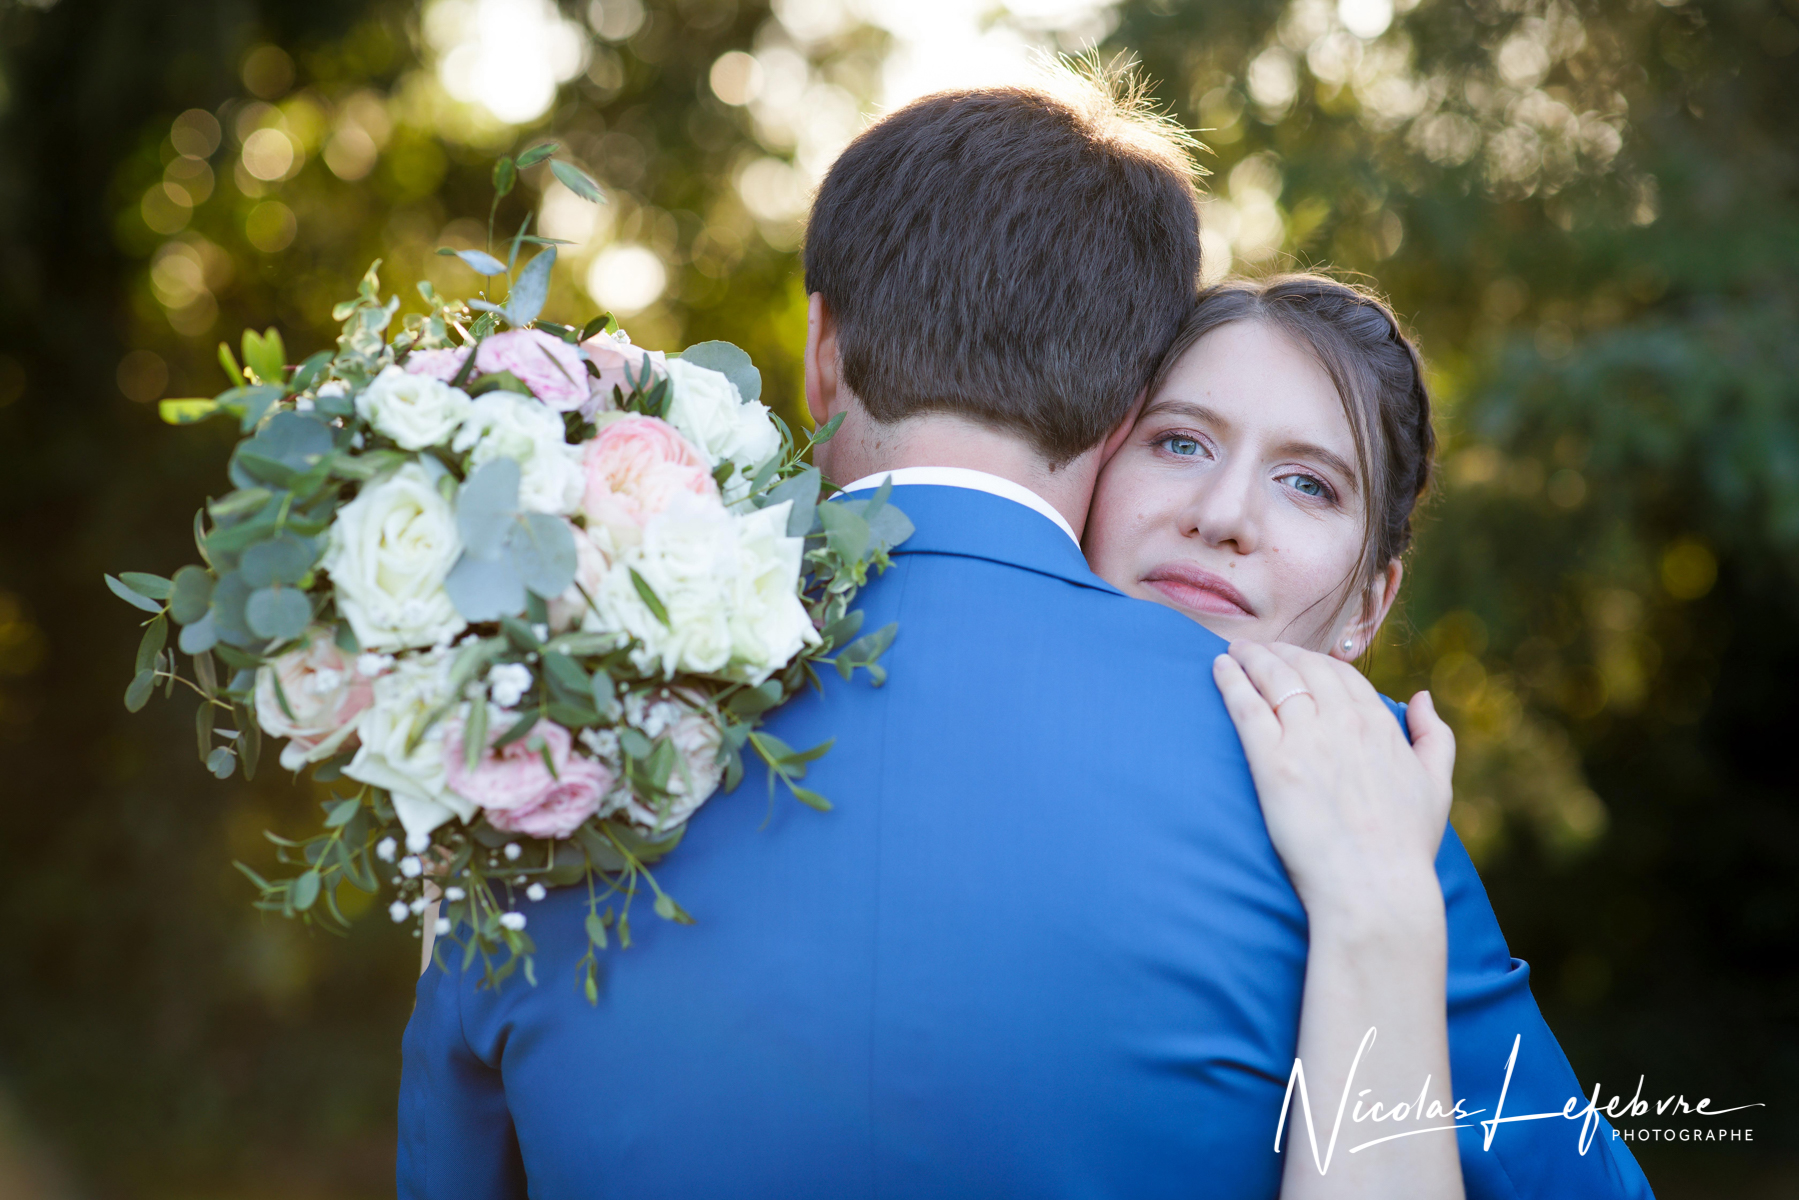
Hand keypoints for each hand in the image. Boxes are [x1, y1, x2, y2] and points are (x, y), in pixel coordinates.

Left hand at [1212, 641, 1454, 929]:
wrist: (1375, 887)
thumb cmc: (1406, 846)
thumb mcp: (1437, 785)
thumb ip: (1434, 735)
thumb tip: (1422, 696)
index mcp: (1380, 725)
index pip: (1343, 676)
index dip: (1316, 662)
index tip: (1297, 658)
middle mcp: (1343, 722)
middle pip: (1305, 669)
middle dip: (1280, 653)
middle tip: (1257, 649)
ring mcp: (1307, 738)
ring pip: (1273, 679)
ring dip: (1251, 658)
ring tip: (1234, 651)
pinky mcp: (1273, 762)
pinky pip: (1246, 707)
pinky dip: (1231, 681)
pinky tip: (1218, 669)